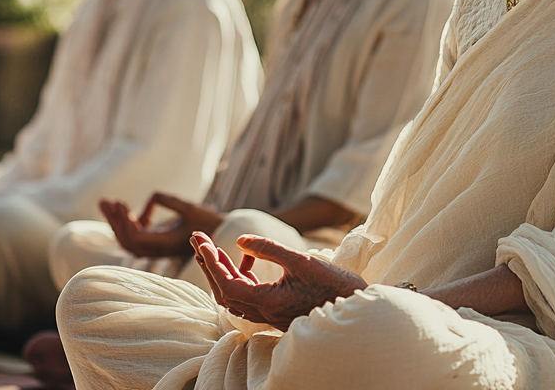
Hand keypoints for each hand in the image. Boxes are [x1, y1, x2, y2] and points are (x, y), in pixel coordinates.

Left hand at [99, 192, 225, 258]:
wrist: (220, 235)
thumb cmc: (208, 223)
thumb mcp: (191, 208)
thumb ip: (171, 201)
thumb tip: (152, 195)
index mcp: (164, 244)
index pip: (134, 238)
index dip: (124, 221)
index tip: (121, 201)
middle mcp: (157, 249)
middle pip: (126, 240)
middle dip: (113, 221)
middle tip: (104, 201)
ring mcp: (156, 248)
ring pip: (127, 240)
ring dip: (116, 222)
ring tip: (107, 203)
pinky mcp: (156, 243)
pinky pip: (135, 237)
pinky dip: (129, 223)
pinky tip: (134, 209)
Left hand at [191, 231, 367, 330]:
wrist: (357, 308)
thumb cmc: (335, 286)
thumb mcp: (302, 260)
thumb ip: (269, 249)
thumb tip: (241, 239)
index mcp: (268, 302)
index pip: (227, 284)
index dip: (210, 262)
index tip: (201, 241)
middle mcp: (265, 312)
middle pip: (224, 292)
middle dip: (208, 265)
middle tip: (198, 239)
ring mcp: (271, 314)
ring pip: (234, 296)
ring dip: (222, 272)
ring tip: (216, 247)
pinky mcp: (277, 311)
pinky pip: (249, 296)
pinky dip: (242, 277)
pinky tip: (249, 257)